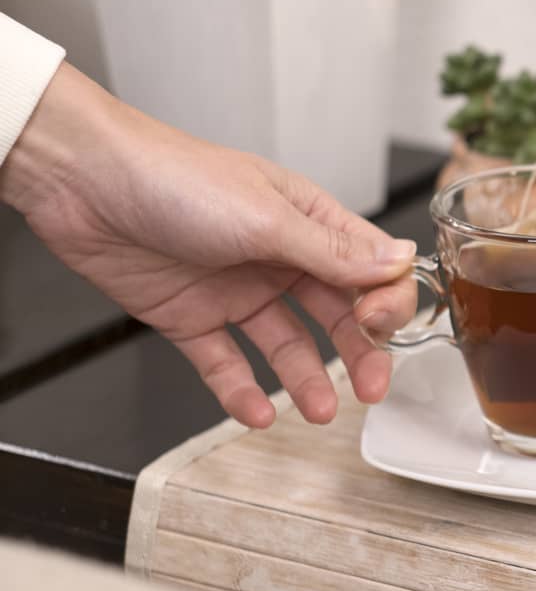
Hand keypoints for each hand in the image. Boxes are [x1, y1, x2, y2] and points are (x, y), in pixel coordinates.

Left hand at [0, 64, 418, 427]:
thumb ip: (333, 253)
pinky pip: (226, 363)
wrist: (83, 183)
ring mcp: (236, 290)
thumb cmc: (175, 178)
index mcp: (308, 221)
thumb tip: (398, 261)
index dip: (384, 301)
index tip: (378, 326)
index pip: (369, 269)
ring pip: (287, 345)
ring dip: (307, 379)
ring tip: (319, 412)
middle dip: (360, 353)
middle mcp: (279, 257)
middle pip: (336, 314)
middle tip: (372, 389)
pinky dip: (242, 391)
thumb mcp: (267, 218)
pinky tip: (258, 413)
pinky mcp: (192, 318)